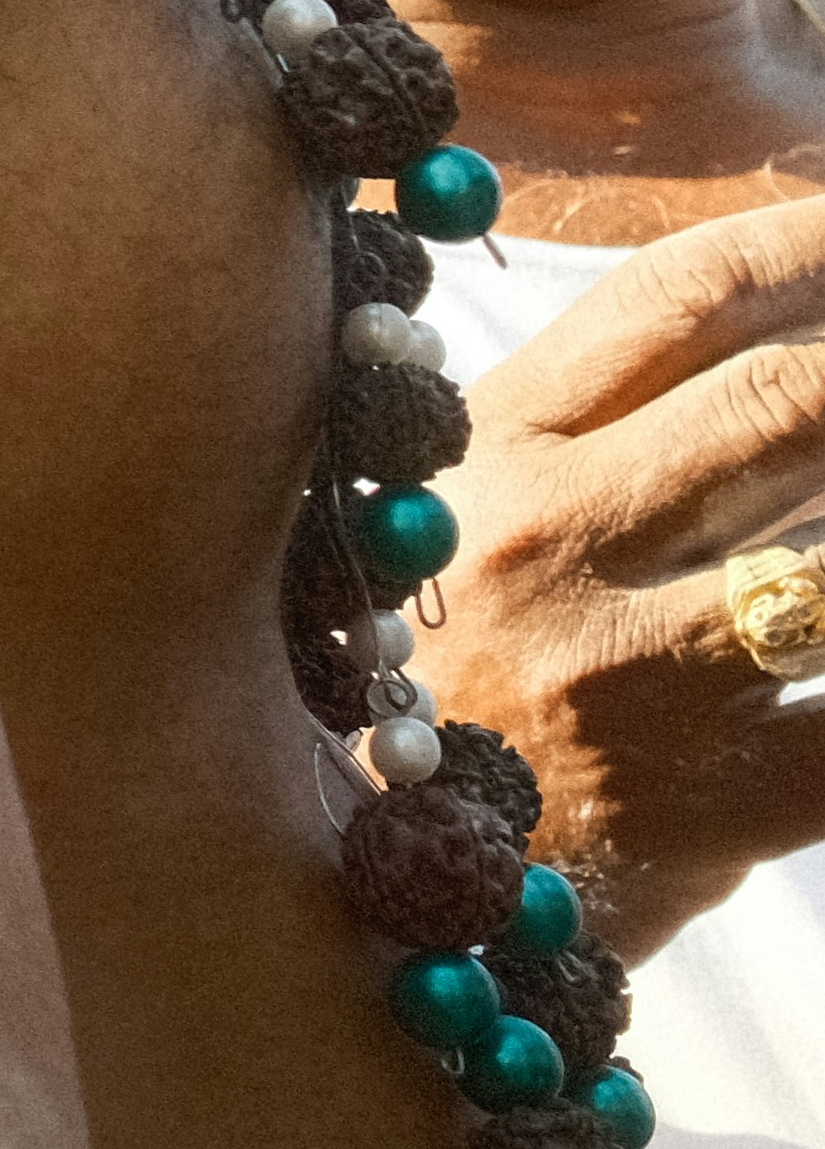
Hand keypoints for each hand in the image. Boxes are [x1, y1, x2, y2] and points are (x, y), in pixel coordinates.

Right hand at [422, 188, 824, 936]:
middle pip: (789, 398)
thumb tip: (768, 334)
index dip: (810, 240)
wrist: (367, 908)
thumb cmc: (432, 690)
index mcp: (489, 450)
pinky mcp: (716, 800)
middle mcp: (554, 537)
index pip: (678, 296)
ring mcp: (635, 669)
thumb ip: (585, 428)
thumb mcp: (459, 523)